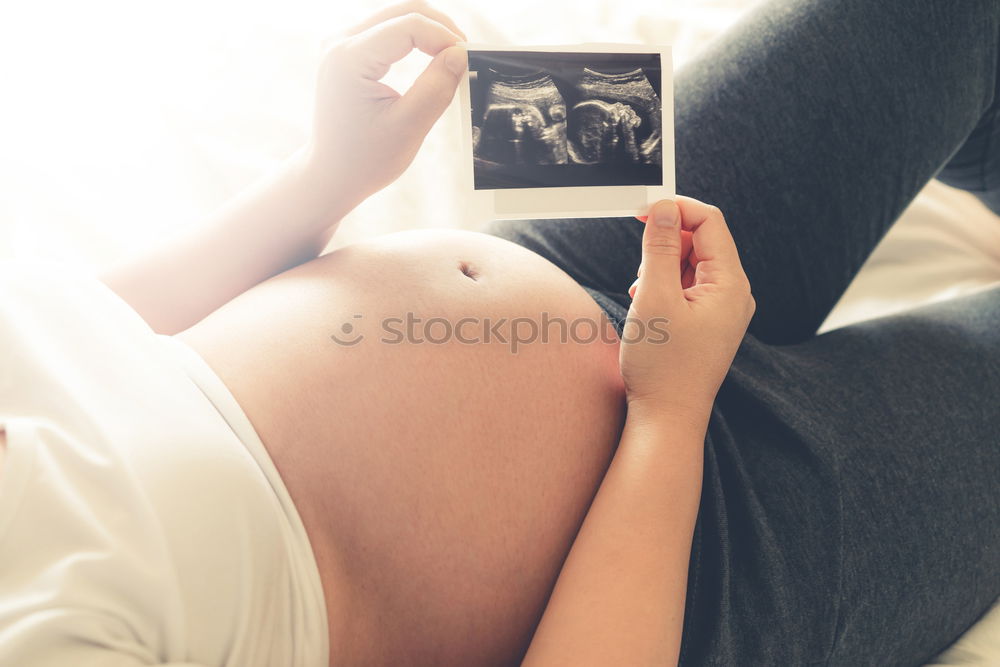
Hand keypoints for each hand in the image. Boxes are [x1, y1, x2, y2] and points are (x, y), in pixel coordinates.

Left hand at [304, 0, 467, 219]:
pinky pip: (386, 31)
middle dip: (440, 27)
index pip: (409, 26)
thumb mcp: (408, 127)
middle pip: (402, 11)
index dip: (445, 37)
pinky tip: (431, 56)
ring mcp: (339, 44)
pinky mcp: (345, 52)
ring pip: (395, 17)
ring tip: (452, 56)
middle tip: (466, 53)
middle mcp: (339, 43)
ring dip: (428, 31)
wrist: (331, 175)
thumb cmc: (365, 159)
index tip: (468, 60)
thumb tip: (461, 53)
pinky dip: (413, 39)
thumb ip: (436, 87)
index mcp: (349, 59)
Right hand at [619, 197, 755, 416]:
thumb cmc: (662, 366)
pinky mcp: (708, 323)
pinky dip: (664, 287)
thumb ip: (659, 247)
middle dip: (665, 244)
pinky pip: (688, 287)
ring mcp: (723, 310)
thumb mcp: (654, 297)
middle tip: (639, 269)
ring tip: (643, 295)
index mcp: (730, 284)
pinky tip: (647, 305)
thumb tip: (663, 208)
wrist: (667, 418)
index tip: (641, 211)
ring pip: (691, 264)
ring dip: (661, 268)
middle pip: (701, 241)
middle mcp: (734, 294)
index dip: (675, 209)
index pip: (709, 221)